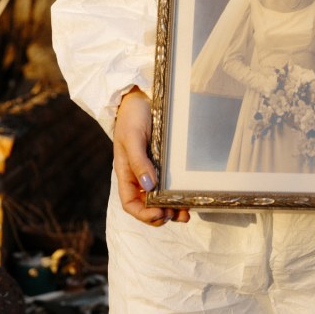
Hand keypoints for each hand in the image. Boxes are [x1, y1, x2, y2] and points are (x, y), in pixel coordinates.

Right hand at [113, 87, 188, 226]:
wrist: (139, 98)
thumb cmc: (132, 117)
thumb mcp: (132, 138)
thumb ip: (139, 161)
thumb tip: (148, 186)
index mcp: (126, 173)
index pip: (130, 203)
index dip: (144, 214)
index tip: (160, 214)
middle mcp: (138, 176)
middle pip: (147, 205)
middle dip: (161, 215)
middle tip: (178, 215)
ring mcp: (152, 170)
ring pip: (160, 198)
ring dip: (172, 209)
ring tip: (186, 212)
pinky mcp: (163, 163)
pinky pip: (169, 184)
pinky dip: (177, 194)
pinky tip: (188, 197)